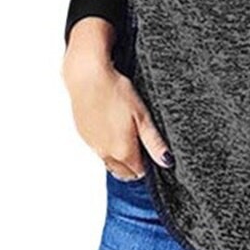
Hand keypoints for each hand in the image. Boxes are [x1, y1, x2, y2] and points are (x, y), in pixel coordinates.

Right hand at [63, 56, 173, 179]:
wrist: (87, 78)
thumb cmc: (115, 92)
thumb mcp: (143, 116)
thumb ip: (154, 142)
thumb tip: (165, 161)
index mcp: (122, 151)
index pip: (138, 172)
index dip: (148, 164)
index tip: (152, 151)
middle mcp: (104, 152)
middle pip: (122, 171)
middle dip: (134, 165)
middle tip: (142, 146)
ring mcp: (92, 144)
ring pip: (108, 160)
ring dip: (119, 155)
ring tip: (128, 133)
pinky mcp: (83, 134)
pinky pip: (97, 147)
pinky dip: (106, 144)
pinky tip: (112, 125)